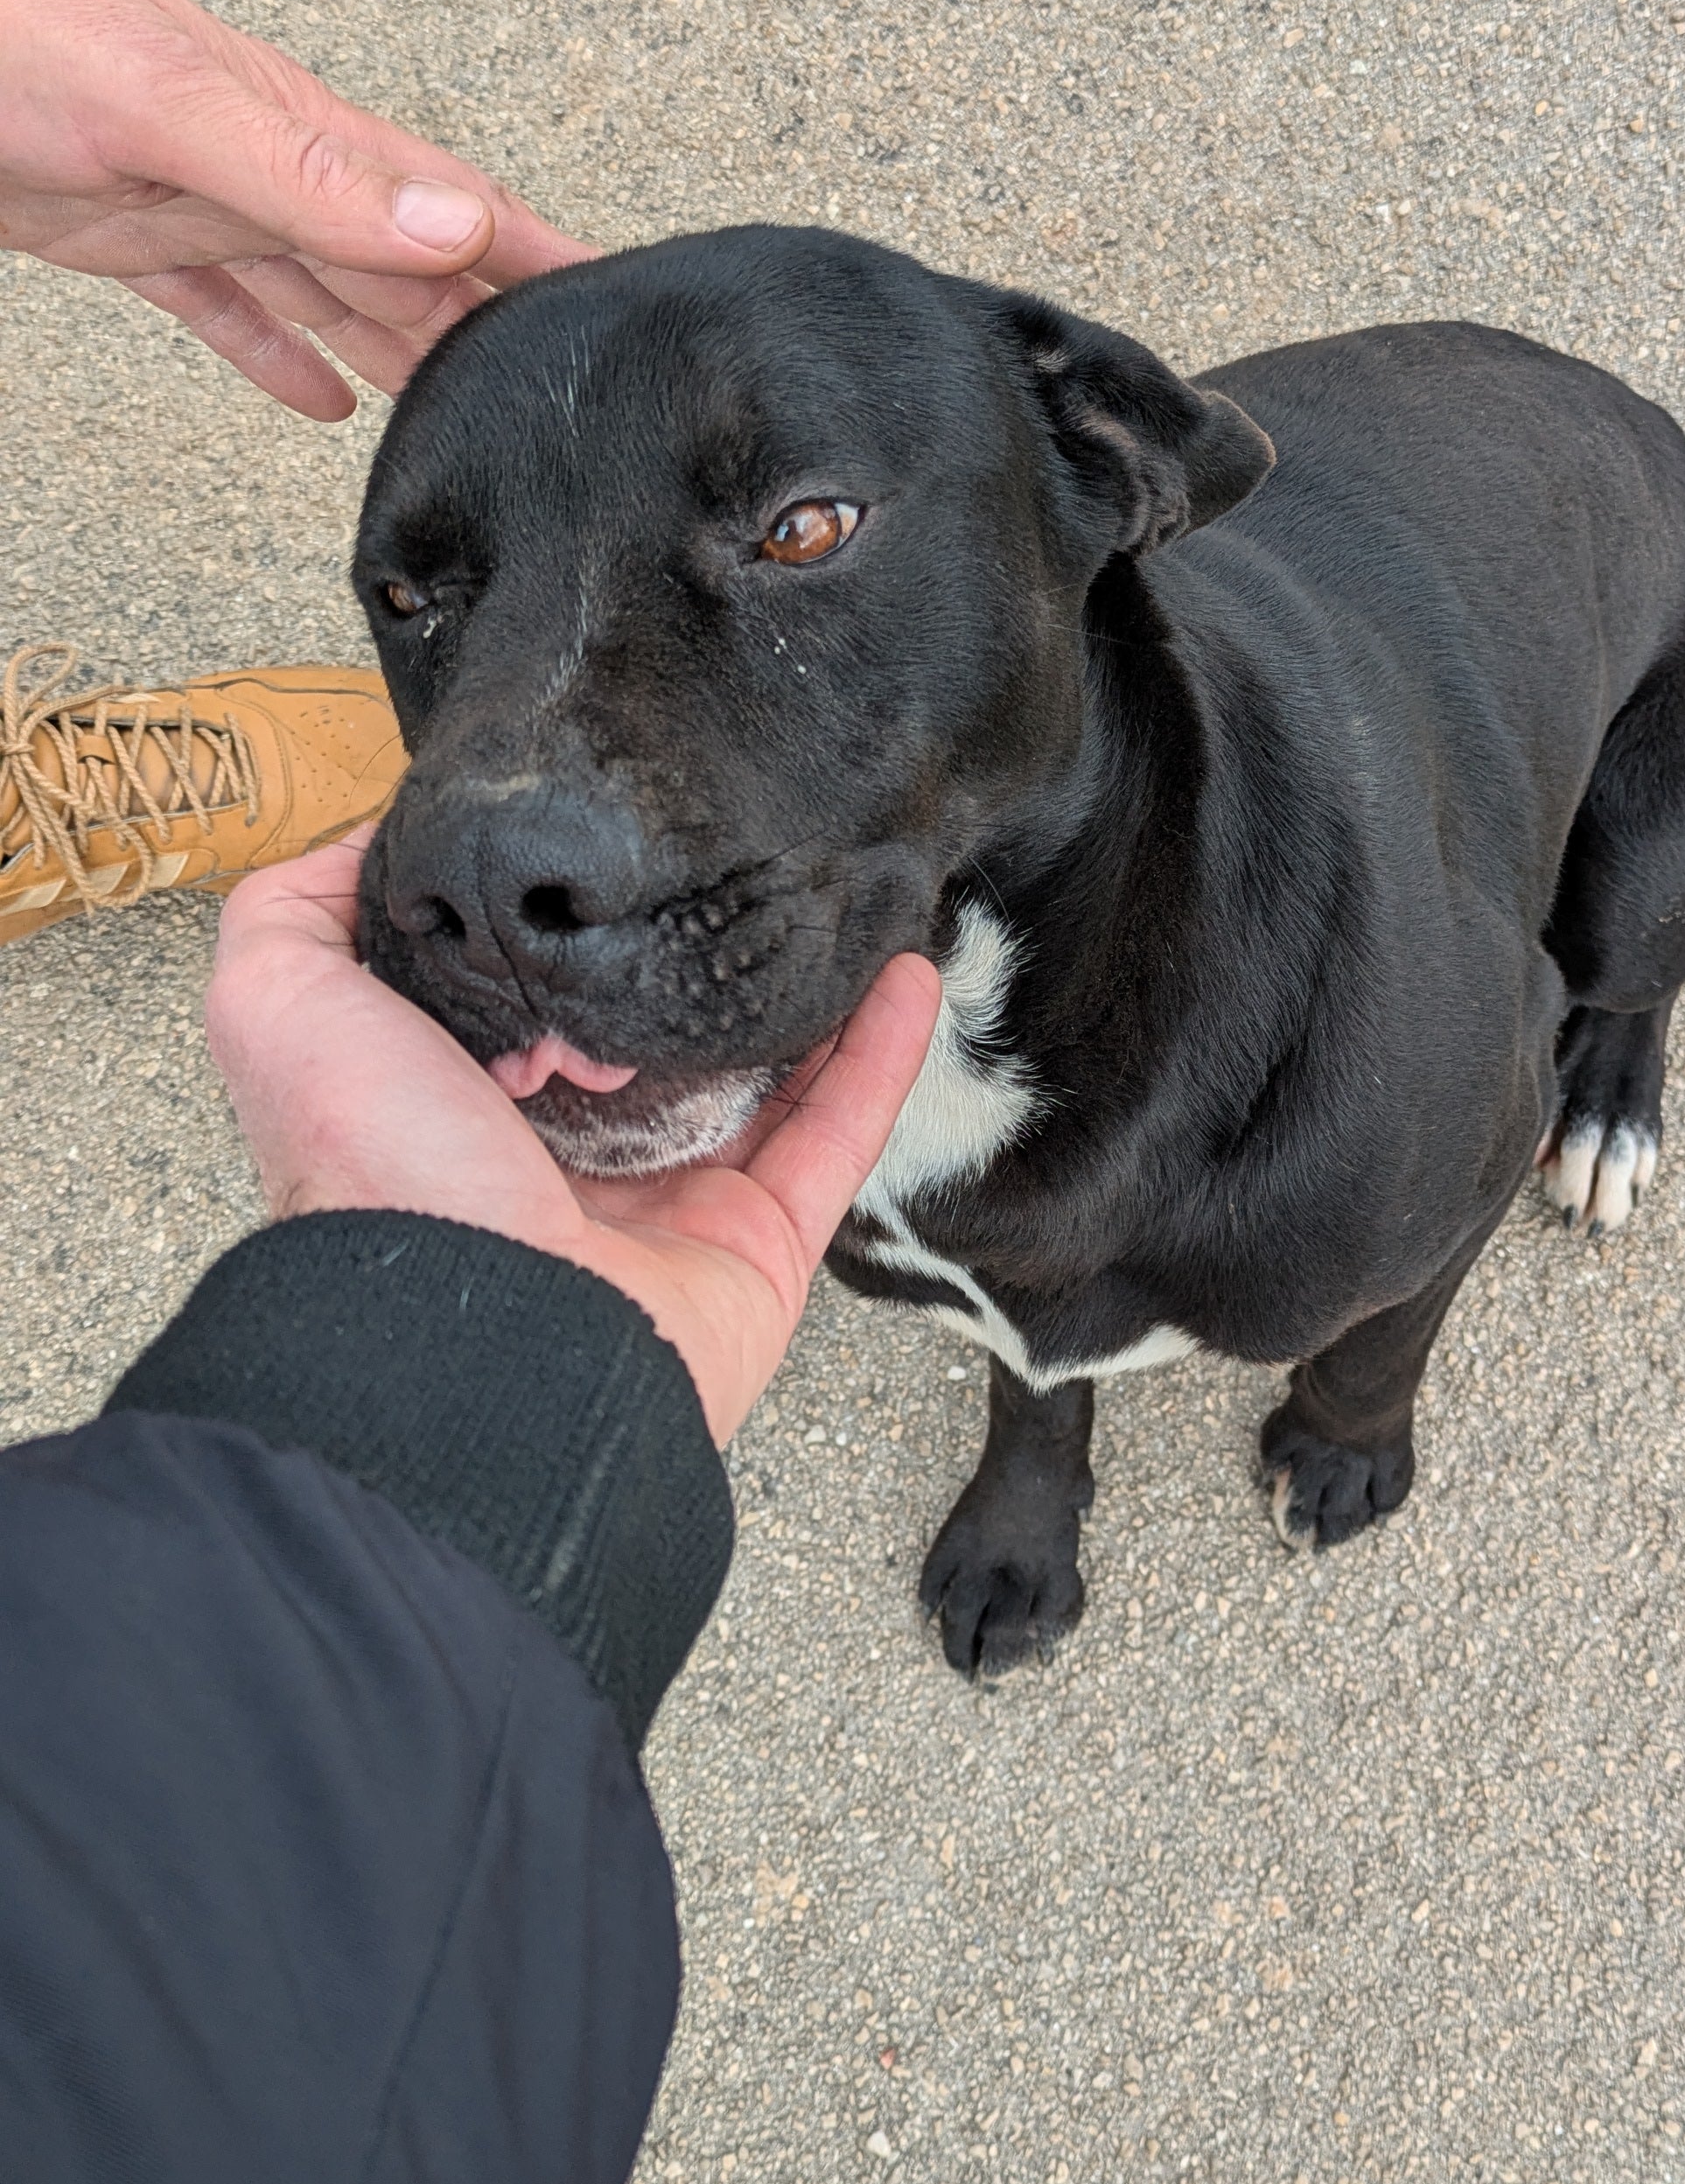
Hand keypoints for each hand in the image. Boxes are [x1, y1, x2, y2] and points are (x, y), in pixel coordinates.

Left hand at [0, 0, 594, 419]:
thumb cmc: (7, 46)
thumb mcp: (168, 105)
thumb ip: (310, 172)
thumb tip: (450, 222)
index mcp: (294, 127)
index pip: (446, 198)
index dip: (533, 251)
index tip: (613, 299)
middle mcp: (265, 164)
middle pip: (401, 259)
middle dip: (479, 319)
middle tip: (550, 393)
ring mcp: (200, 198)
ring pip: (327, 287)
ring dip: (395, 346)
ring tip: (458, 412)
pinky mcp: (130, 235)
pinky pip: (228, 307)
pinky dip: (277, 353)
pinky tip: (315, 399)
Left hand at [206, 835, 942, 1447]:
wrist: (479, 1338)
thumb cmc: (379, 1176)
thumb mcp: (277, 1004)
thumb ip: (295, 912)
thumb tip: (366, 846)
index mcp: (454, 1111)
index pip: (518, 1002)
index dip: (552, 930)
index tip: (598, 846)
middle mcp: (563, 1162)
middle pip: (648, 1039)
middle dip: (686, 955)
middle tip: (733, 864)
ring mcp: (670, 1208)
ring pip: (758, 1081)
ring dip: (804, 992)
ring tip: (840, 897)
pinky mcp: (761, 1244)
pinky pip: (836, 1135)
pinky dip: (879, 1056)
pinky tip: (907, 972)